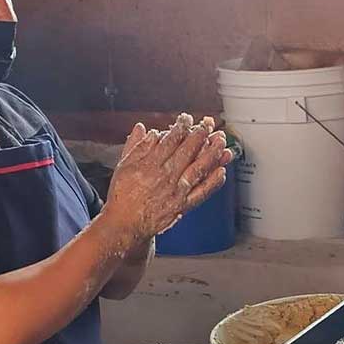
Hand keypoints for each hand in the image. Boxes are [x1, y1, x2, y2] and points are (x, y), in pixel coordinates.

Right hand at [102, 114, 233, 240]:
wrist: (125, 224)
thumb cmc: (122, 196)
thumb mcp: (123, 166)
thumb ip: (135, 146)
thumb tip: (143, 128)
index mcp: (149, 165)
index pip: (170, 140)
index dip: (181, 127)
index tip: (188, 119)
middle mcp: (164, 176)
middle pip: (187, 151)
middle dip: (200, 135)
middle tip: (209, 125)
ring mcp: (175, 191)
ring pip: (198, 168)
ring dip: (212, 153)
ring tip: (220, 142)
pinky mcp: (182, 205)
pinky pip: (202, 192)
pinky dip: (213, 182)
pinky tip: (221, 171)